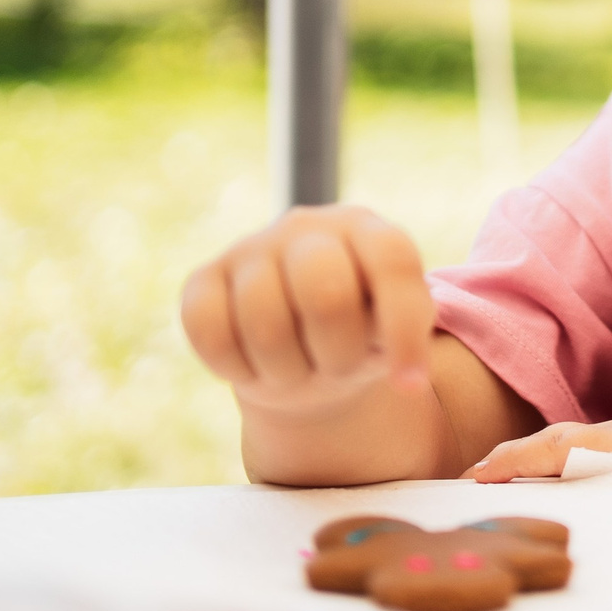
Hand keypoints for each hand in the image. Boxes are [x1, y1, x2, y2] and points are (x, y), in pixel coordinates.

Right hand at [180, 204, 434, 421]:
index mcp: (366, 229)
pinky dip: (236, 367)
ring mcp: (250, 247)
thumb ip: (408, 335)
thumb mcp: (396, 333)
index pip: (392, 261)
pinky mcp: (203, 278)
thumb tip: (407, 378)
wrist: (302, 353)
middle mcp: (307, 227)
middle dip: (338, 354)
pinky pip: (210, 331)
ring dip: (288, 371)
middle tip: (338, 367)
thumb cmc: (362, 336)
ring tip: (299, 369)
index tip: (408, 383)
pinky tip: (254, 366)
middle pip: (326, 295)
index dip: (403, 329)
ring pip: (264, 322)